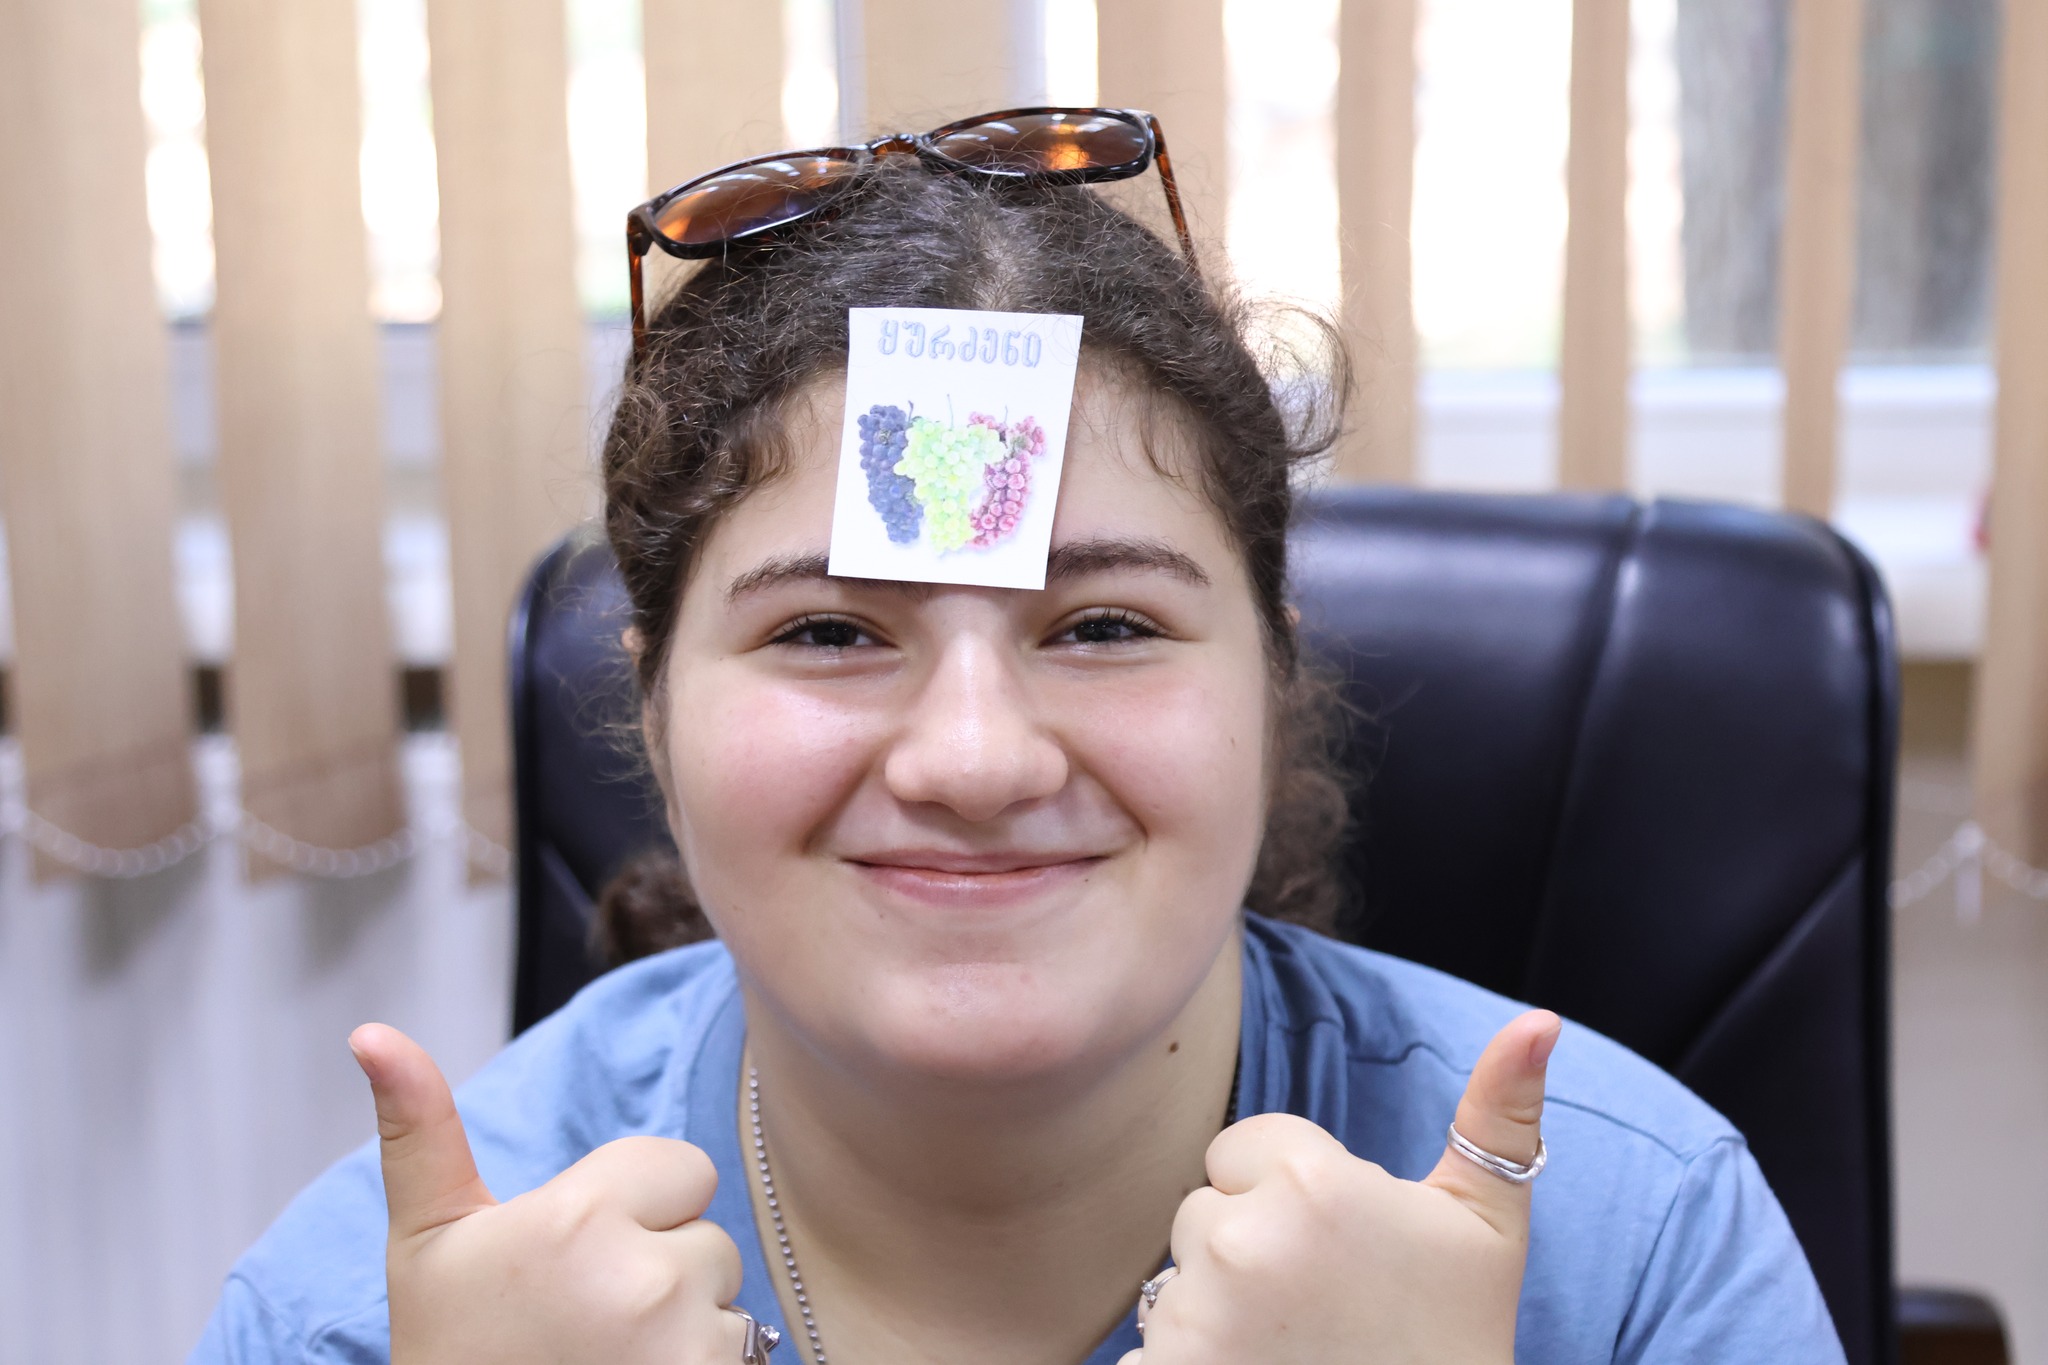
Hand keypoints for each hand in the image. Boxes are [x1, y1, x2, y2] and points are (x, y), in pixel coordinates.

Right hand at [350, 1024, 752, 1364]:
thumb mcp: (428, 1242)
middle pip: (708, 1233)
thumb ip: (421, 1131)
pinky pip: (744, 1350)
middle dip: (664, 1266)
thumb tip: (372, 1032)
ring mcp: (682, 1344)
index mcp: (577, 1218)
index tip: (579, 1256)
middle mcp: (641, 1278)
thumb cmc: (452, 1352)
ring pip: (728, 1297)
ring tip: (611, 1356)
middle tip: (588, 1318)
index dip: (637, 1208)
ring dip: (688, 1324)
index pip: (683, 1168)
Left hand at [1123, 1009, 1560, 1364]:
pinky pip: (1145, 1351)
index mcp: (1312, 1181)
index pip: (1240, 1149)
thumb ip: (1501, 1114)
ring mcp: (1198, 1314)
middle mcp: (1246, 1238)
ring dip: (1216, 1311)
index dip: (1285, 1197)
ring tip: (1292, 1351)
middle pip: (1204, 1211)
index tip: (1338, 1250)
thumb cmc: (1457, 1342)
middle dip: (1248, 1251)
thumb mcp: (1488, 1227)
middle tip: (1319, 1310)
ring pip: (1176, 1279)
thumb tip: (1539, 1019)